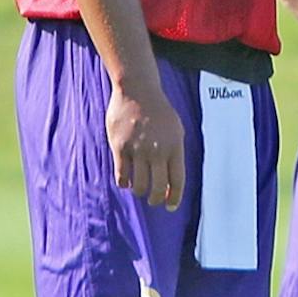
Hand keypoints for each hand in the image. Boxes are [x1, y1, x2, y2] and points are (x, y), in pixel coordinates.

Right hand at [105, 79, 184, 208]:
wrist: (137, 90)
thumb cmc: (158, 111)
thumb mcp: (176, 129)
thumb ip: (174, 153)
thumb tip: (171, 181)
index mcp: (175, 147)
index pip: (177, 181)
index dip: (174, 197)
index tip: (170, 206)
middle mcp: (157, 150)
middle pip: (158, 188)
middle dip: (156, 199)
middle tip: (153, 200)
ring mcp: (138, 149)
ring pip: (139, 185)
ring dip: (140, 191)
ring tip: (139, 189)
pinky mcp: (120, 147)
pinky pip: (122, 175)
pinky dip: (124, 183)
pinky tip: (126, 182)